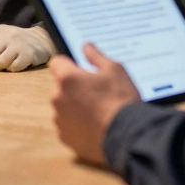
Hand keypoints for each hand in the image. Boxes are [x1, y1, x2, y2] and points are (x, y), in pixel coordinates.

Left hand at [0, 24, 55, 71]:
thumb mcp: (1, 38)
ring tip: (3, 65)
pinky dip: (11, 69)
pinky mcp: (28, 55)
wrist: (40, 40)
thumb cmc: (15, 42)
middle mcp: (8, 35)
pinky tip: (15, 64)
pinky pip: (13, 68)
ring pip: (0, 63)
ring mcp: (19, 44)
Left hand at [49, 43, 141, 165]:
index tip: (82, 70)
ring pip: (63, 107)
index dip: (70, 64)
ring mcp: (60, 120)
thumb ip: (96, 56)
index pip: (57, 62)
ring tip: (97, 112)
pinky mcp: (65, 138)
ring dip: (74, 107)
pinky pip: (67, 126)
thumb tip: (86, 46)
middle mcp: (57, 98)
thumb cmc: (120, 100)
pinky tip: (94, 126)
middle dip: (73, 88)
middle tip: (96, 93)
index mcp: (67, 78)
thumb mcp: (115, 70)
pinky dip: (77, 126)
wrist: (127, 136)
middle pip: (60, 87)